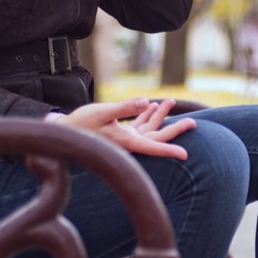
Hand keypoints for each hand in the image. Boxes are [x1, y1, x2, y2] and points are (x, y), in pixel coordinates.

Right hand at [56, 97, 194, 159]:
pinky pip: (138, 123)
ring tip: (171, 101)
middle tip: (194, 123)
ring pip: (149, 128)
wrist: (63, 132)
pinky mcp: (121, 132)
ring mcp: (125, 137)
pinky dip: (146, 114)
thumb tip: (145, 101)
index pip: (152, 147)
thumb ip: (124, 108)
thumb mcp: (102, 113)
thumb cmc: (80, 124)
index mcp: (125, 142)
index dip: (169, 150)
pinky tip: (151, 105)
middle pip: (157, 137)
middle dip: (175, 130)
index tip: (185, 155)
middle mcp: (128, 142)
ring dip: (160, 115)